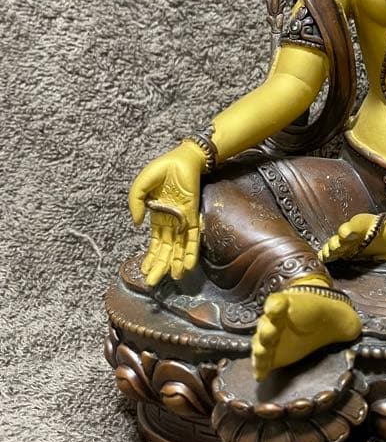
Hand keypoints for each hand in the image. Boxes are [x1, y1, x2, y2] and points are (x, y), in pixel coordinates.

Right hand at [128, 142, 206, 286]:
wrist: (183, 158)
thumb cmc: (162, 169)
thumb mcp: (141, 186)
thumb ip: (136, 203)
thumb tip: (137, 224)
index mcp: (157, 216)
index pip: (155, 242)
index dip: (150, 256)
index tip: (145, 271)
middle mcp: (170, 221)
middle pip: (166, 248)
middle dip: (160, 265)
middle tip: (153, 283)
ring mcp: (182, 219)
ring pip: (179, 246)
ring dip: (177, 262)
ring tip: (174, 277)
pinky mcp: (193, 214)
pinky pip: (192, 236)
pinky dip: (191, 250)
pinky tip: (189, 264)